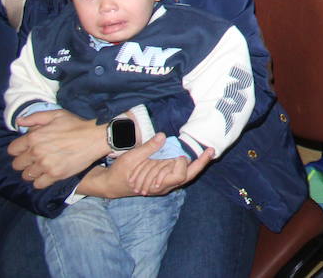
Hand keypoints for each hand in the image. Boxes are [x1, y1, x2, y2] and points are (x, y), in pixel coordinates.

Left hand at [10, 109, 107, 187]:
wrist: (96, 138)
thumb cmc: (76, 125)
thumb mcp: (56, 115)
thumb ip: (35, 117)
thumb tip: (19, 122)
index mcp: (34, 137)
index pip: (12, 150)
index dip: (19, 150)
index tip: (27, 149)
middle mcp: (36, 152)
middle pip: (17, 165)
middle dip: (25, 162)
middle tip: (36, 159)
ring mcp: (45, 165)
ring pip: (27, 175)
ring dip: (33, 172)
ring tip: (43, 166)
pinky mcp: (55, 175)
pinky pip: (38, 184)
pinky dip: (41, 181)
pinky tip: (48, 174)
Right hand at [80, 137, 212, 198]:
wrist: (111, 185)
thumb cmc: (120, 173)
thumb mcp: (130, 159)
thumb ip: (147, 148)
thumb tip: (162, 136)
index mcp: (158, 184)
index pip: (180, 175)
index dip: (182, 164)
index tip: (182, 153)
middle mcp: (165, 186)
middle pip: (189, 176)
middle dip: (200, 163)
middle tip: (210, 150)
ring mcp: (166, 184)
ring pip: (186, 174)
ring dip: (194, 163)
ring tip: (205, 152)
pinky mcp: (164, 179)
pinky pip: (179, 172)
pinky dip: (187, 163)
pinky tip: (195, 154)